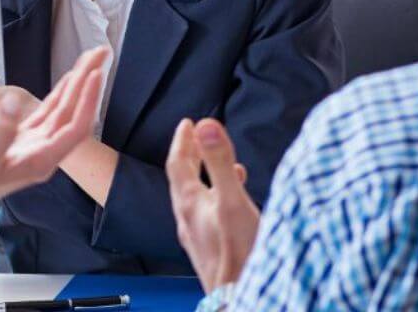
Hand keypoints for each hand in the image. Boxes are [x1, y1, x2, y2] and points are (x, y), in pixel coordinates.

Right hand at [0, 49, 107, 266]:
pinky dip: (58, 96)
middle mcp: (43, 153)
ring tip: (90, 59)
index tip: (93, 72)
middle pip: (74, 114)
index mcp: (40, 159)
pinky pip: (47, 114)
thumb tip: (11, 103)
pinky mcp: (22, 140)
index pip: (74, 126)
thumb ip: (1, 132)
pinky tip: (66, 82)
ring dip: (77, 85)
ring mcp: (34, 146)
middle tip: (101, 52)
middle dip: (88, 82)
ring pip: (63, 111)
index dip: (86, 99)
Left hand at [166, 118, 259, 293]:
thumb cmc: (239, 254)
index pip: (177, 164)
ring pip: (195, 200)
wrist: (240, 299)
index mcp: (189, 204)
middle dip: (190, 156)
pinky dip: (216, 200)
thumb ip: (219, 162)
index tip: (187, 123)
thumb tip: (206, 125)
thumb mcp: (232, 200)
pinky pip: (206, 217)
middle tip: (196, 137)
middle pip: (182, 180)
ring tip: (219, 166)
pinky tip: (232, 206)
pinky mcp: (209, 252)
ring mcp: (197, 238)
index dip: (182, 141)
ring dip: (204, 178)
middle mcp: (187, 220)